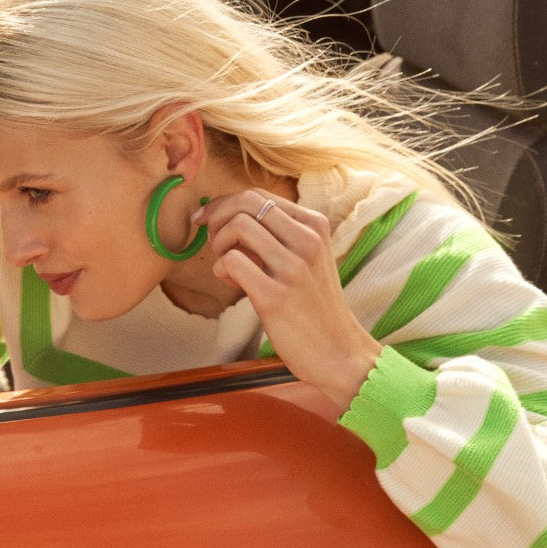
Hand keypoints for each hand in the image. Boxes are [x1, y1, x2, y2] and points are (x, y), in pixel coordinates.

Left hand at [197, 190, 379, 410]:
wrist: (338, 352)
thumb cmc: (315, 307)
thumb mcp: (308, 260)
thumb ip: (279, 237)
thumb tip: (231, 218)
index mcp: (315, 226)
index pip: (260, 195)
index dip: (226, 202)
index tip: (208, 217)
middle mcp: (306, 241)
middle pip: (246, 202)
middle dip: (217, 215)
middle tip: (212, 239)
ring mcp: (292, 267)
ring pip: (237, 226)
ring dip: (219, 243)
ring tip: (227, 265)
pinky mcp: (274, 296)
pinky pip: (231, 261)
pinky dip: (221, 269)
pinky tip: (232, 283)